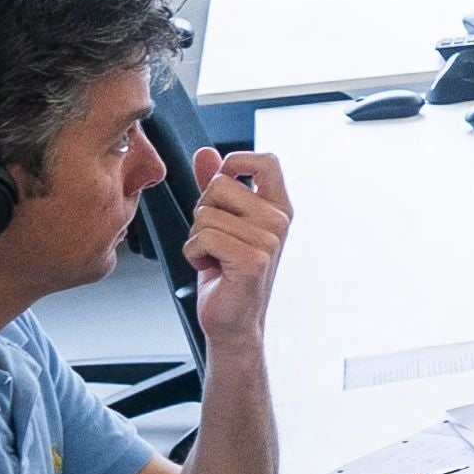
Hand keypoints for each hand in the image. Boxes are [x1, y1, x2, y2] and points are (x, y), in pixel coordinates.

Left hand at [182, 145, 289, 346]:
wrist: (231, 320)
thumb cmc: (226, 272)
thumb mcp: (220, 222)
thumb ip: (215, 186)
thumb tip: (205, 153)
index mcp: (278, 207)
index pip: (266, 162)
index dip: (236, 164)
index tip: (224, 185)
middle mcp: (279, 221)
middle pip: (219, 185)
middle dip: (202, 211)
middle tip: (216, 240)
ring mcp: (269, 240)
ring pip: (205, 214)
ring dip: (196, 238)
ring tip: (214, 257)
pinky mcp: (252, 259)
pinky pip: (203, 237)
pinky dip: (194, 254)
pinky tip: (211, 268)